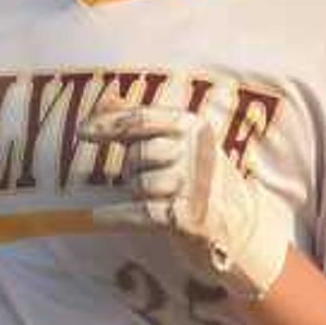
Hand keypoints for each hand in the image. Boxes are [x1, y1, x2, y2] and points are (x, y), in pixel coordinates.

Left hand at [81, 105, 289, 301]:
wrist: (243, 228)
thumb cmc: (201, 181)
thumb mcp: (183, 143)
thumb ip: (143, 120)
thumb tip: (105, 96)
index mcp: (195, 126)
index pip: (143, 119)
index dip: (109, 124)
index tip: (82, 132)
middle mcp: (198, 151)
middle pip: (138, 154)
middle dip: (132, 168)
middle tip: (147, 179)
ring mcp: (196, 185)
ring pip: (139, 185)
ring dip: (137, 194)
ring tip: (155, 198)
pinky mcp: (191, 218)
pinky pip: (140, 213)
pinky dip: (116, 216)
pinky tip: (99, 217)